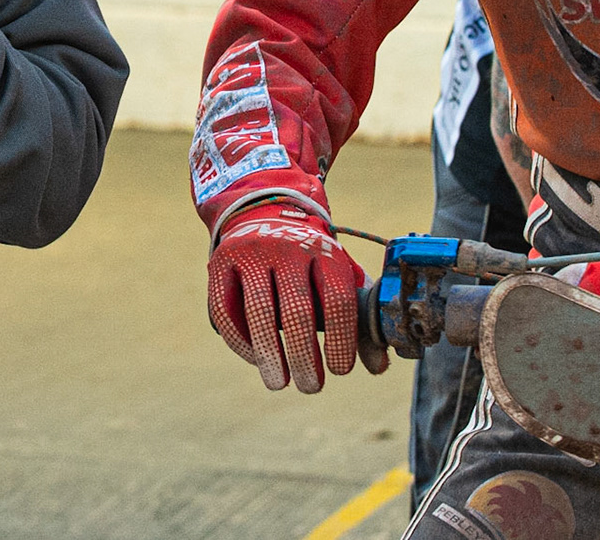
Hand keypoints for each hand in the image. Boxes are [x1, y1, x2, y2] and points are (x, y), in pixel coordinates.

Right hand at [206, 204, 386, 392]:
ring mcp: (252, 253)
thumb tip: (377, 366)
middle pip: (297, 311)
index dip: (341, 340)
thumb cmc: (309, 260)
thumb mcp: (338, 274)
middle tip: (311, 387)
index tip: (340, 369)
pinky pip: (226, 309)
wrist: (264, 212)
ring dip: (270, 356)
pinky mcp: (221, 262)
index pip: (337, 301)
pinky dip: (240, 341)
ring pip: (260, 312)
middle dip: (305, 357)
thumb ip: (359, 318)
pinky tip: (254, 359)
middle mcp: (288, 248)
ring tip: (280, 383)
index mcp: (325, 252)